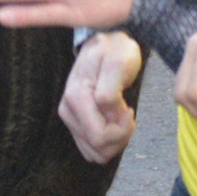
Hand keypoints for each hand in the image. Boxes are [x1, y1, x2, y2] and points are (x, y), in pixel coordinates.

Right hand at [60, 32, 142, 163]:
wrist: (106, 43)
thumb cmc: (115, 51)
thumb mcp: (118, 63)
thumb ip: (111, 92)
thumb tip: (108, 115)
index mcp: (76, 98)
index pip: (99, 138)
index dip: (121, 130)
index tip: (129, 110)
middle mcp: (67, 110)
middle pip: (98, 148)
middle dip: (120, 136)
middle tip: (128, 114)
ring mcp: (69, 118)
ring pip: (95, 152)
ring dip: (115, 141)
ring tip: (122, 117)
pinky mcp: (75, 122)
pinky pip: (92, 148)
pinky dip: (108, 141)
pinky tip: (115, 122)